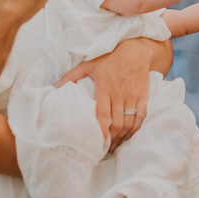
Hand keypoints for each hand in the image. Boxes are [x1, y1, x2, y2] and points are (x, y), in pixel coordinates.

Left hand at [55, 38, 170, 146]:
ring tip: (117, 144)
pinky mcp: (143, 96)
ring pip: (129, 123)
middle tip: (107, 148)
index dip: (102, 131)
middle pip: (117, 123)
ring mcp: (132, 96)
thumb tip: (56, 87)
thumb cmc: (110, 56)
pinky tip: (130, 135)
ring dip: (123, 137)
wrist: (136, 49)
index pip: (103, 115)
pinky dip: (136, 128)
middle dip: (112, 139)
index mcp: (104, 88)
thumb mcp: (89, 64)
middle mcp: (119, 94)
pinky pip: (141, 116)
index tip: (98, 142)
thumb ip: (72, 76)